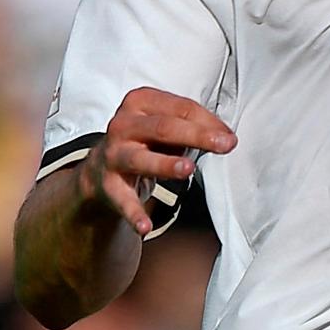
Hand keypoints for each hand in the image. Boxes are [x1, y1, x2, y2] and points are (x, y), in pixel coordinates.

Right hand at [87, 88, 233, 237]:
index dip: (207, 122)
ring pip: (140, 159)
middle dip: (196, 135)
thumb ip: (193, 126)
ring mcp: (113, 155)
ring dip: (165, 164)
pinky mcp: (108, 184)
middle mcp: (124, 125)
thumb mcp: (165, 125)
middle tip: (223, 145)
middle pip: (163, 128)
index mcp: (140, 102)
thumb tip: (225, 137)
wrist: (101, 168)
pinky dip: (134, 214)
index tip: (229, 136)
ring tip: (187, 169)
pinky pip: (123, 200)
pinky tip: (145, 226)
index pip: (180, 108)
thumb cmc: (143, 142)